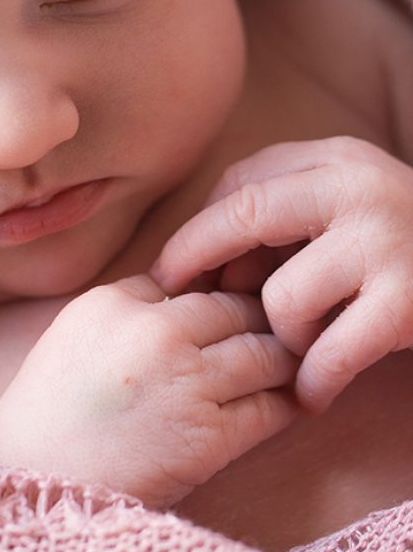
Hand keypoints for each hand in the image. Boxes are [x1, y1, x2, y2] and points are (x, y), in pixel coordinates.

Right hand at [0, 276, 298, 509]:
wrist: (32, 481)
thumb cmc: (49, 410)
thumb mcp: (74, 333)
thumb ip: (127, 306)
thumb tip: (189, 294)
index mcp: (115, 302)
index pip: (191, 279)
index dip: (214, 294)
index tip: (229, 310)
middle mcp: (154, 332)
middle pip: (237, 309)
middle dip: (259, 322)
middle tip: (274, 335)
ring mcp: (185, 383)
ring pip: (267, 352)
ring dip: (281, 361)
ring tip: (284, 370)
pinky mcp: (208, 436)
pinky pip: (271, 407)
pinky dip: (286, 404)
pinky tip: (286, 404)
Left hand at [151, 137, 412, 412]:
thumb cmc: (392, 249)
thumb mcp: (335, 208)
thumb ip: (270, 219)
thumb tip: (198, 271)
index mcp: (335, 158)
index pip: (238, 187)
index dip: (192, 236)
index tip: (164, 276)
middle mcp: (359, 186)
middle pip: (245, 218)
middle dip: (206, 268)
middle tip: (196, 310)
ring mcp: (386, 241)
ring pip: (282, 298)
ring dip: (282, 335)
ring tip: (304, 345)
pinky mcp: (409, 302)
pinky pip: (329, 354)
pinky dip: (314, 381)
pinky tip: (311, 392)